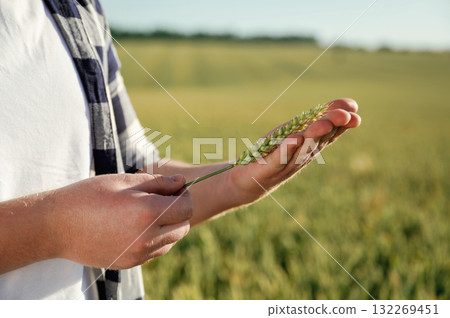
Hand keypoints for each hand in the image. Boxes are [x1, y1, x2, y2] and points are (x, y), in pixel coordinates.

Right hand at [51, 173, 192, 268]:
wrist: (56, 226)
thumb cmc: (89, 196)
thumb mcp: (124, 180)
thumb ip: (158, 182)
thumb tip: (181, 182)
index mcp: (148, 212)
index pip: (187, 207)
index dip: (185, 194)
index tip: (175, 188)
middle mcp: (148, 237)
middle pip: (183, 226)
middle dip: (180, 211)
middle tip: (163, 198)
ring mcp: (139, 254)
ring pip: (171, 241)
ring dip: (169, 226)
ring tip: (149, 212)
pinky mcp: (131, 263)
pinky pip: (156, 251)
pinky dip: (156, 239)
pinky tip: (138, 226)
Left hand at [228, 98, 360, 200]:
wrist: (250, 183)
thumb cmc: (276, 154)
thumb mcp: (298, 133)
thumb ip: (319, 119)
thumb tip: (347, 104)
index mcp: (311, 146)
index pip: (331, 133)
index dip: (343, 122)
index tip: (354, 110)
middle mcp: (303, 155)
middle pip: (320, 139)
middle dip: (332, 126)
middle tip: (344, 115)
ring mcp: (287, 163)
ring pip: (303, 149)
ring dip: (314, 136)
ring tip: (323, 123)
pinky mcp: (269, 168)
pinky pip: (279, 158)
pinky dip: (287, 149)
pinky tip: (295, 139)